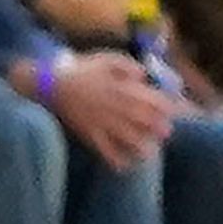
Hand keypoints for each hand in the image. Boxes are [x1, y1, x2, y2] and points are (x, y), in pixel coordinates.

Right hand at [44, 48, 175, 172]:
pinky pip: (106, 151)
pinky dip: (117, 161)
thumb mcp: (106, 58)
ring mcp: (104, 123)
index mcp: (124, 89)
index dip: (168, 108)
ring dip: (144, 147)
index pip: (156, 102)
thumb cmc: (80, 70)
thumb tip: (144, 76)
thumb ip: (128, 66)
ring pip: (131, 140)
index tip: (172, 111)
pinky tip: (124, 164)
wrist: (50, 84)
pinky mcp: (90, 134)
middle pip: (148, 123)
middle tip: (163, 133)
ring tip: (148, 151)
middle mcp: (118, 108)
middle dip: (160, 129)